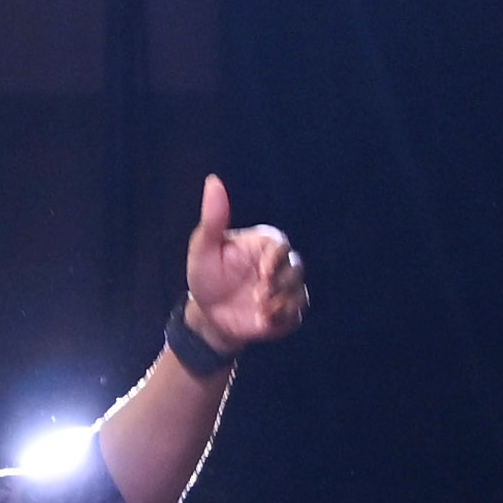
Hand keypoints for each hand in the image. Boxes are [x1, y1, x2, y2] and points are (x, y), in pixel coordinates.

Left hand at [180, 174, 310, 351]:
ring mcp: (284, 289)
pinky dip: (285, 318)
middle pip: (296, 268)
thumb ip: (214, 217)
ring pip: (299, 292)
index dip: (276, 260)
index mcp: (264, 244)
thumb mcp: (204, 247)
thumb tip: (213, 180)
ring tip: (261, 311)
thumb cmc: (205, 275)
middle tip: (259, 297)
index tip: (263, 273)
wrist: (207, 314)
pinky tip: (266, 322)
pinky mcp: (287, 312)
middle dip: (281, 284)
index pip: (281, 245)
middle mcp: (279, 265)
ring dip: (283, 303)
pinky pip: (297, 313)